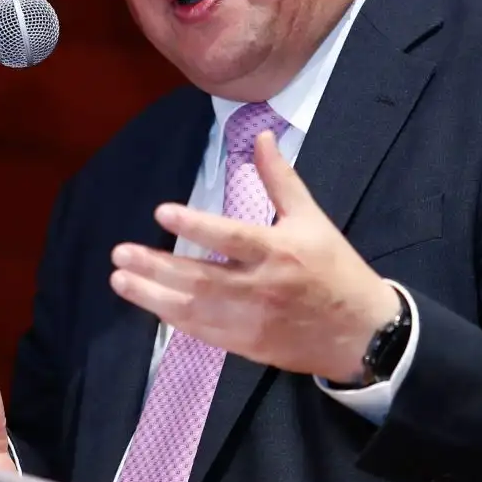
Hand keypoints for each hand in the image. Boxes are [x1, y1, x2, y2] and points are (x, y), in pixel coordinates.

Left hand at [109, 130, 400, 382]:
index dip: (195, 226)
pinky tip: (150, 305)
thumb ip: (281, 179)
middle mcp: (262, 287)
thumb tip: (261, 136)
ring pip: (195, 309)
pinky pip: (203, 332)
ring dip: (153, 296)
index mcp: (279, 251)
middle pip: (201, 278)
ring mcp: (252, 321)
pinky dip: (174, 319)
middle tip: (120, 253)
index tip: (161, 212)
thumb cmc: (335, 268)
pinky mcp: (247, 345)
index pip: (231, 237)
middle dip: (156, 266)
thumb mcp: (313, 219)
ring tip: (119, 280)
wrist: (361, 332)